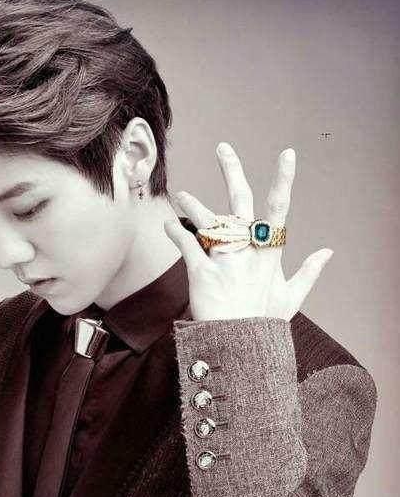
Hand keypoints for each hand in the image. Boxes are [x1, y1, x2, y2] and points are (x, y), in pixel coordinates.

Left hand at [163, 142, 332, 321]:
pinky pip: (187, 245)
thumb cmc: (264, 323)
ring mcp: (224, 262)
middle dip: (233, 173)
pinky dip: (176, 232)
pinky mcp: (202, 274)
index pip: (278, 211)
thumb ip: (309, 272)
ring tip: (181, 194)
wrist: (240, 348)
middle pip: (240, 204)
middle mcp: (247, 252)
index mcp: (268, 256)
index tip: (287, 155)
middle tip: (224, 148)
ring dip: (194, 204)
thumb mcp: (291, 298)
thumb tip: (328, 252)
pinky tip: (168, 223)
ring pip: (209, 221)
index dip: (283, 181)